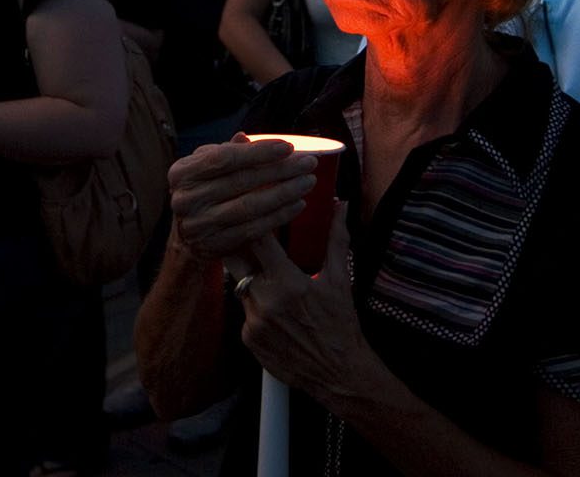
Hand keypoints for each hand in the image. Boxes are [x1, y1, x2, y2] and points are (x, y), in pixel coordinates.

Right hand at [168, 134, 316, 263]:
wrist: (187, 236)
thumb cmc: (203, 191)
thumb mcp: (205, 167)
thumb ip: (226, 152)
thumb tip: (247, 137)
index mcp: (182, 173)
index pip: (224, 158)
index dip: (258, 152)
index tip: (288, 147)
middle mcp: (186, 199)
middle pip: (241, 181)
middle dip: (280, 170)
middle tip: (308, 163)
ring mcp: (200, 225)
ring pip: (250, 206)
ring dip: (284, 193)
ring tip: (307, 181)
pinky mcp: (216, 245)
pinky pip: (254, 229)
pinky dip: (279, 216)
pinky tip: (298, 204)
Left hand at [236, 204, 380, 405]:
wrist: (338, 373)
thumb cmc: (341, 325)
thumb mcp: (339, 280)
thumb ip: (336, 239)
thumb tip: (340, 205)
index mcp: (287, 282)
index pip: (257, 241)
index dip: (255, 226)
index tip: (256, 217)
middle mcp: (264, 301)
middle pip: (237, 262)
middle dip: (241, 249)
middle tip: (248, 241)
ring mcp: (253, 323)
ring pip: (240, 288)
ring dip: (251, 281)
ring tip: (270, 283)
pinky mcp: (249, 340)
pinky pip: (245, 314)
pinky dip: (255, 308)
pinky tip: (275, 313)